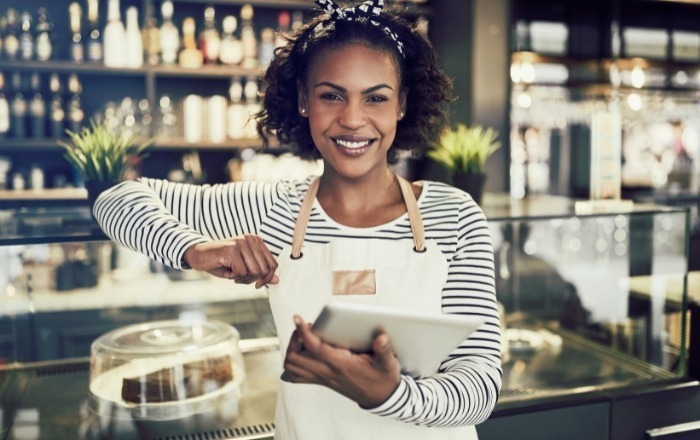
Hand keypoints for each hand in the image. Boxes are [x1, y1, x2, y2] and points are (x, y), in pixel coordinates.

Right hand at [183, 235, 278, 287]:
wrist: (199, 256)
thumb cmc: (223, 262)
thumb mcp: (244, 268)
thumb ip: (261, 272)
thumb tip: (277, 280)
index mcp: (256, 241)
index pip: (273, 264)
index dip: (267, 278)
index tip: (257, 284)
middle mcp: (250, 239)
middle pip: (264, 270)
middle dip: (253, 280)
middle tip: (239, 278)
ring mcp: (241, 243)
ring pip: (254, 272)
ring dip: (243, 279)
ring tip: (232, 274)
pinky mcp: (231, 250)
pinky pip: (241, 272)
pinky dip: (234, 277)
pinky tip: (226, 271)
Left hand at [283, 315, 400, 408]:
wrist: (380, 397)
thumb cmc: (382, 378)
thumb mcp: (387, 363)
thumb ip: (384, 349)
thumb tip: (381, 337)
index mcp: (341, 364)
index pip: (315, 348)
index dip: (303, 333)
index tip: (298, 319)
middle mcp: (327, 372)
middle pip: (295, 357)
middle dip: (295, 339)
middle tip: (307, 327)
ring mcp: (322, 378)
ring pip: (292, 367)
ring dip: (293, 350)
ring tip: (304, 338)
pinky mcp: (321, 381)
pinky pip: (297, 375)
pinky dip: (294, 363)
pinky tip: (304, 352)